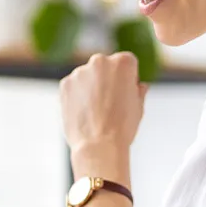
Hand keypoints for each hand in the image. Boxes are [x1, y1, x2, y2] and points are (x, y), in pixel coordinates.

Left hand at [60, 52, 146, 177]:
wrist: (99, 145)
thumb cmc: (123, 127)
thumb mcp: (138, 107)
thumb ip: (138, 91)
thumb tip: (140, 86)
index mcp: (123, 62)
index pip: (127, 63)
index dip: (128, 79)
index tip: (126, 95)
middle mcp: (100, 61)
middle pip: (105, 66)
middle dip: (108, 80)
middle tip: (110, 103)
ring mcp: (80, 72)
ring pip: (88, 76)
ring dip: (91, 87)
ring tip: (96, 112)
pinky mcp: (65, 84)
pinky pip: (73, 86)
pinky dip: (77, 96)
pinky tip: (84, 113)